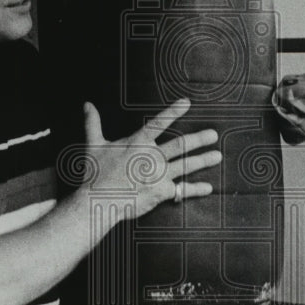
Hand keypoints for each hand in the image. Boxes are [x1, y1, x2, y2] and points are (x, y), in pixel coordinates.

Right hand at [81, 99, 220, 219]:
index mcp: (137, 142)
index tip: (187, 102)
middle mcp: (152, 156)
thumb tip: (87, 105)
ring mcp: (158, 174)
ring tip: (217, 155)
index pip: (158, 123)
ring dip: (203, 160)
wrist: (98, 201)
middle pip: (180, 145)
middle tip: (213, 134)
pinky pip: (182, 190)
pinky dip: (196, 189)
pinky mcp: (160, 191)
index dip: (173, 112)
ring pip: (186, 165)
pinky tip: (208, 188)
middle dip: (199, 139)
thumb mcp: (93, 144)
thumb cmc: (95, 173)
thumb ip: (93, 123)